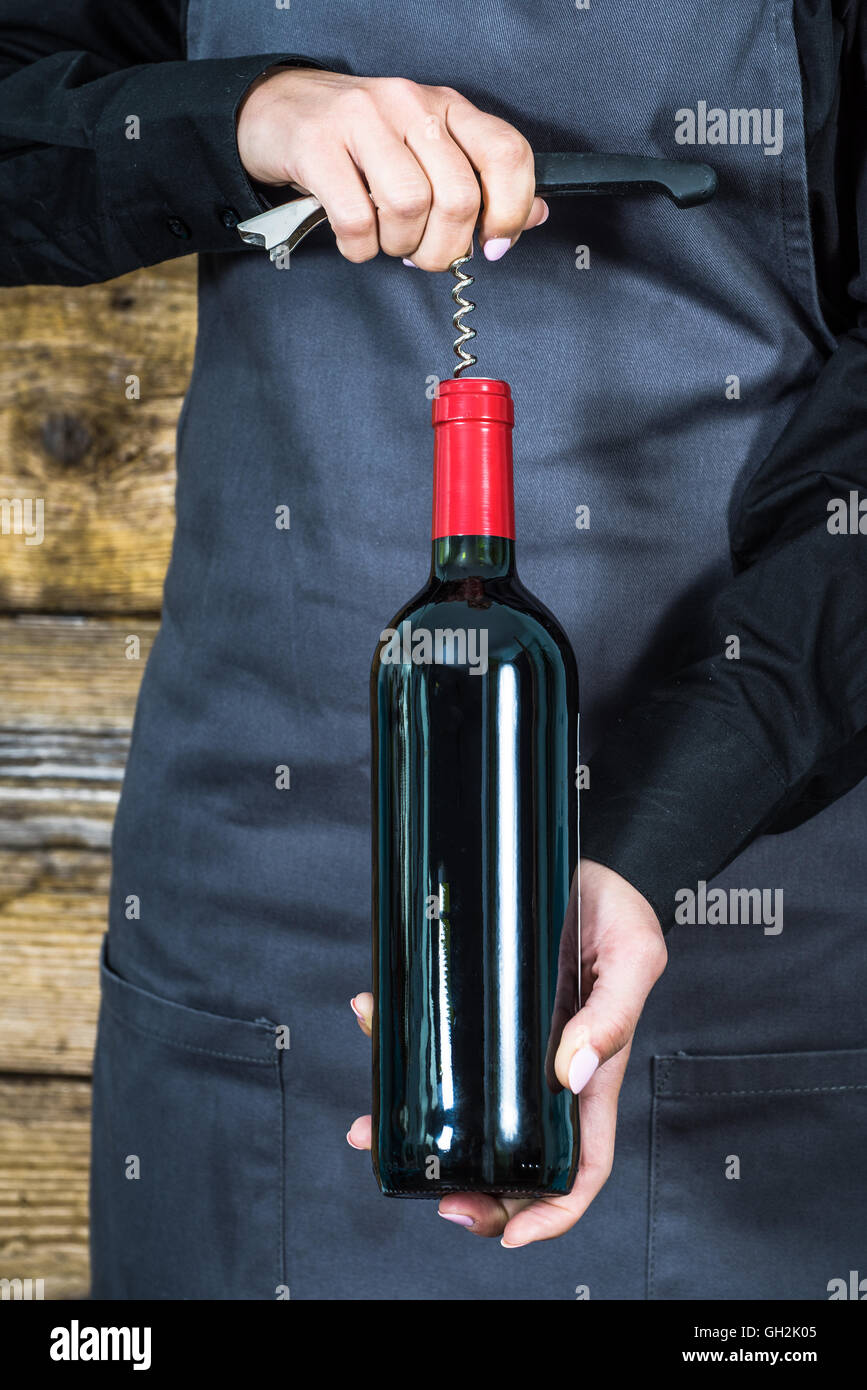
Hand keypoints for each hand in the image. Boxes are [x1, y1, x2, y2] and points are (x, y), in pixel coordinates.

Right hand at [236, 68, 547, 267]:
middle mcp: (409, 105)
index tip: (494, 246)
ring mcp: (361, 120)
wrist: (277, 110)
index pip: (506, 153)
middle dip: (448, 248)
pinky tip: (357, 242)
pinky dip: (361, 249)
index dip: (511, 212)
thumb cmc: (358, 141)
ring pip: (410, 208)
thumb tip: (534, 215)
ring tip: (387, 242)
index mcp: (445, 107)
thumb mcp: (424, 150)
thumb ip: (479, 180)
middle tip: (427, 256)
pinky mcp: (318, 146)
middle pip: (459, 195)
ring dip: (401, 247)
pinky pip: (357, 221)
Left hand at [347, 857, 666, 1246]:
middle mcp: (543, 1069)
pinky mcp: (472, 1008)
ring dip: (418, 1132)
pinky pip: (432, 1039)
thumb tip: (572, 1073)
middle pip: (514, 1161)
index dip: (551, 1212)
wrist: (579, 860)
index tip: (511, 1234)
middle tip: (437, 1196)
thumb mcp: (633, 954)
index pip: (580, 1166)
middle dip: (477, 1194)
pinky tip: (372, 1019)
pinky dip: (396, 1039)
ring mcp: (505, 1045)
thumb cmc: (616, 910)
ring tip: (371, 1131)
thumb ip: (613, 1016)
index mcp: (591, 1073)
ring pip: (461, 1110)